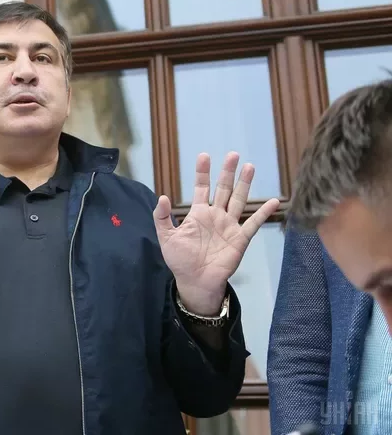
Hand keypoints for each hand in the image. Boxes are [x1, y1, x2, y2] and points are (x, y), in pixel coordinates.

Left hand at [153, 152, 279, 315]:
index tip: (204, 155)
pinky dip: (263, 212)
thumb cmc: (180, 260)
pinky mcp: (240, 239)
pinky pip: (254, 223)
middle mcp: (215, 215)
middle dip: (227, 172)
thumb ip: (161, 218)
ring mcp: (229, 226)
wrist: (195, 281)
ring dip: (244, 184)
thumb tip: (162, 196)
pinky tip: (274, 201)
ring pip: (238, 200)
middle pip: (223, 189)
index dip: (202, 172)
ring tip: (249, 166)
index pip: (201, 187)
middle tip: (233, 154)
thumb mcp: (166, 238)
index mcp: (198, 214)